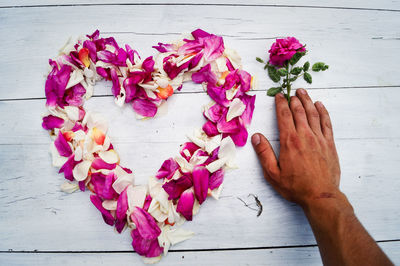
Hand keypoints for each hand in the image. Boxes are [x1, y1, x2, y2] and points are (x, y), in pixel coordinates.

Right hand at [252, 89, 340, 207]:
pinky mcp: (329, 144)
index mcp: (289, 141)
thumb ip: (264, 153)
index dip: (281, 104)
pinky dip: (323, 112)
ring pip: (313, 114)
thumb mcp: (272, 173)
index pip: (284, 116)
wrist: (321, 196)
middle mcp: (305, 136)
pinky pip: (326, 123)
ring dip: (307, 101)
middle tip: (291, 91)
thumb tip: (256, 136)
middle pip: (299, 111)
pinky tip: (319, 106)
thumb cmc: (295, 187)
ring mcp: (319, 139)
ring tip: (303, 92)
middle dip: (294, 99)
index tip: (279, 96)